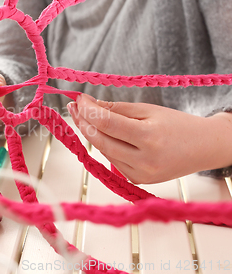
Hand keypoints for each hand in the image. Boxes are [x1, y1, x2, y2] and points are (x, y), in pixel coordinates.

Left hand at [67, 94, 231, 183]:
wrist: (204, 148)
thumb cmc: (178, 125)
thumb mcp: (148, 110)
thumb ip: (116, 109)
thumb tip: (88, 105)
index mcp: (149, 137)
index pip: (106, 123)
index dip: (88, 110)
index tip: (79, 99)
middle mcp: (143, 160)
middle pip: (100, 141)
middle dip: (83, 122)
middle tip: (74, 107)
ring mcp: (140, 174)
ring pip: (104, 151)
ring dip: (90, 133)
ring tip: (82, 116)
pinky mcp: (137, 180)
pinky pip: (113, 160)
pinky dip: (104, 145)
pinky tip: (100, 133)